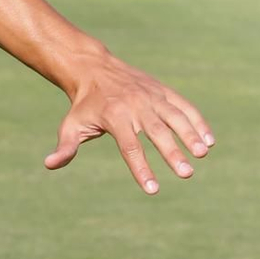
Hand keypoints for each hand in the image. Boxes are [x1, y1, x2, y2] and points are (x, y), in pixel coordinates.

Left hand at [45, 53, 213, 195]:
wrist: (94, 69)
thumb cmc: (83, 105)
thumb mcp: (71, 126)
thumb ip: (66, 147)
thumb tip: (50, 164)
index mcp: (114, 117)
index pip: (130, 147)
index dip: (141, 169)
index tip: (152, 190)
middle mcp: (136, 105)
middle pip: (157, 133)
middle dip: (172, 153)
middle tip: (186, 174)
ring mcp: (152, 97)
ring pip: (175, 117)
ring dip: (191, 135)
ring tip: (203, 153)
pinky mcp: (162, 91)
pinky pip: (184, 106)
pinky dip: (197, 120)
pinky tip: (209, 139)